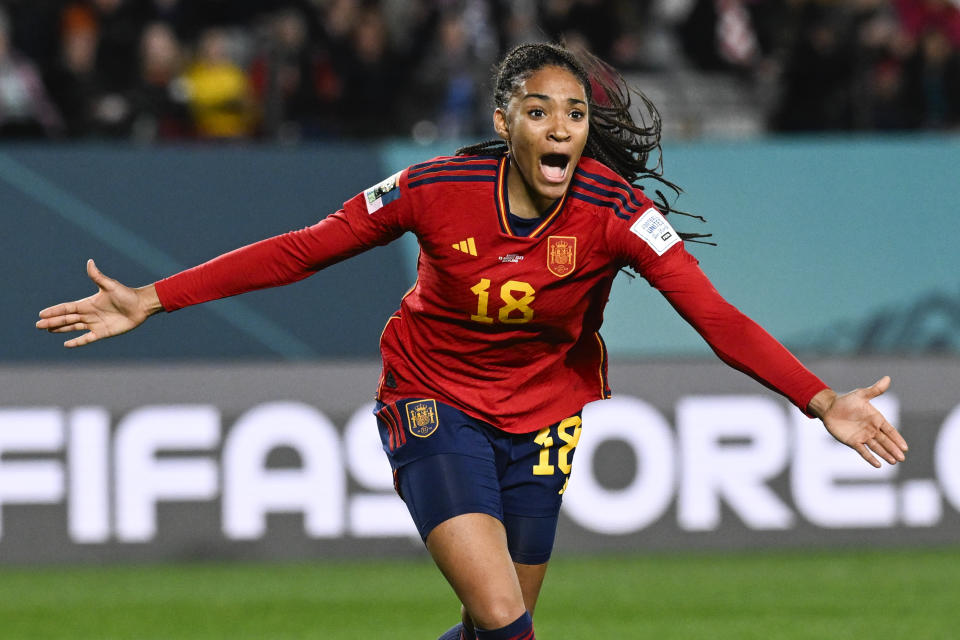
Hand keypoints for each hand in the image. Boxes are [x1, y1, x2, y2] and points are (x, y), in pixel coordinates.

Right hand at [36, 259, 161, 347]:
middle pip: (67, 318)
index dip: (54, 310)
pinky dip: (77, 341)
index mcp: (88, 303)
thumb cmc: (126, 294)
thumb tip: (90, 262)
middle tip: (38, 325)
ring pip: (73, 327)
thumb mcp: (110, 285)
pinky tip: (66, 344)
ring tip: (48, 330)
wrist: (141, 306)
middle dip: (52, 321)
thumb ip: (97, 276)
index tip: (41, 314)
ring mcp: (95, 324)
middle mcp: (89, 314)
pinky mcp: (103, 333)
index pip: (67, 308)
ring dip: (60, 329)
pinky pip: (87, 339)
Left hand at [808, 376, 907, 467]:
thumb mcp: (861, 394)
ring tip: (894, 462)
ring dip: (885, 454)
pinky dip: (870, 457)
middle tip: (902, 458)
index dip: (897, 438)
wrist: (830, 408)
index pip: (890, 430)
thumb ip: (875, 390)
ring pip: (876, 447)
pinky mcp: (853, 441)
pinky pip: (863, 451)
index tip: (905, 447)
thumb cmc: (847, 401)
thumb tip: (888, 378)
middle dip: (893, 449)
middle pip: (885, 441)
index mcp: (876, 419)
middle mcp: (871, 429)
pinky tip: (878, 465)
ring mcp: (863, 436)